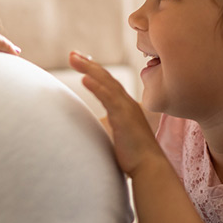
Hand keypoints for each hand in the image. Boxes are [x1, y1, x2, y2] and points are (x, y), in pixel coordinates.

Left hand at [69, 50, 162, 175]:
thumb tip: (92, 129)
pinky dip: (96, 87)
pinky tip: (85, 78)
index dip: (95, 71)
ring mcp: (126, 108)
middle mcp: (127, 103)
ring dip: (89, 69)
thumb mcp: (117, 136)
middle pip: (106, 77)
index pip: (108, 83)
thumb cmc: (134, 156)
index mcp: (125, 107)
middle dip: (88, 64)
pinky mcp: (124, 117)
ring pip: (106, 83)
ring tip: (74, 59)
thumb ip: (107, 128)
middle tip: (72, 54)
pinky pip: (108, 98)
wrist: (150, 168)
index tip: (81, 61)